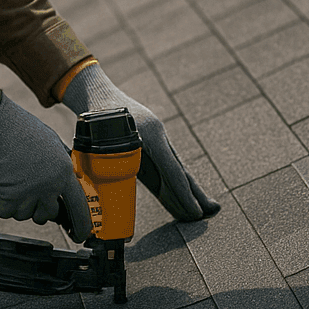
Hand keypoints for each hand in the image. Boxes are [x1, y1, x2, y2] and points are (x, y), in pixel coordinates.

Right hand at [0, 93, 93, 241]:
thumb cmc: (17, 128)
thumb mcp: (49, 142)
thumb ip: (59, 163)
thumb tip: (66, 179)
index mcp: (63, 170)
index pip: (79, 205)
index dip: (81, 224)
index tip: (80, 234)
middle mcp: (50, 183)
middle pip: (48, 214)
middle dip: (37, 207)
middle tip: (26, 191)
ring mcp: (31, 191)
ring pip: (25, 215)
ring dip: (16, 204)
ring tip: (10, 181)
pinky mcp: (10, 196)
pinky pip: (5, 212)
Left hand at [62, 63, 219, 221]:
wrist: (99, 94)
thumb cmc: (98, 114)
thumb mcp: (101, 134)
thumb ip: (106, 155)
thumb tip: (105, 183)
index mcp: (152, 135)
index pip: (172, 170)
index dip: (183, 194)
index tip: (194, 212)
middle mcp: (159, 137)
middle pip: (180, 172)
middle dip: (194, 195)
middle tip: (210, 213)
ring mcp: (157, 141)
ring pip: (174, 172)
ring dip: (186, 193)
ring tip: (198, 213)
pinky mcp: (150, 146)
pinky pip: (164, 170)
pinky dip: (171, 187)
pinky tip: (177, 201)